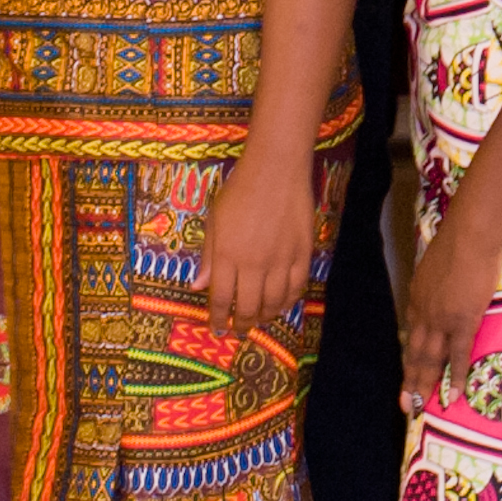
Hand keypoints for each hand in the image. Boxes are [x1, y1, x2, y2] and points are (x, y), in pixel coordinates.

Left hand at [198, 151, 319, 331]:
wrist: (277, 170)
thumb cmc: (239, 190)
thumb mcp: (215, 220)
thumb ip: (210, 256)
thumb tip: (199, 286)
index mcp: (228, 255)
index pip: (222, 298)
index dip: (219, 318)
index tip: (217, 329)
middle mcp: (254, 263)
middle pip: (249, 306)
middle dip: (242, 323)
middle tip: (239, 330)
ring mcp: (281, 260)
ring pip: (274, 302)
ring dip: (265, 316)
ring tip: (259, 320)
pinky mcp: (302, 254)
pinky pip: (297, 287)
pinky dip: (288, 301)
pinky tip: (281, 305)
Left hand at [399, 209, 501, 411]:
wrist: (468, 236)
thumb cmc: (458, 244)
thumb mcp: (436, 266)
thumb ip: (437, 282)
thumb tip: (444, 287)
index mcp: (418, 298)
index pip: (411, 334)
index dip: (409, 356)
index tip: (408, 372)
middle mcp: (424, 313)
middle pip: (414, 352)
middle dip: (410, 379)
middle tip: (405, 404)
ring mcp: (442, 320)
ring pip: (430, 359)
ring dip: (424, 384)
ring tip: (421, 406)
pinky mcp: (463, 322)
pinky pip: (458, 355)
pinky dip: (456, 376)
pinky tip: (453, 394)